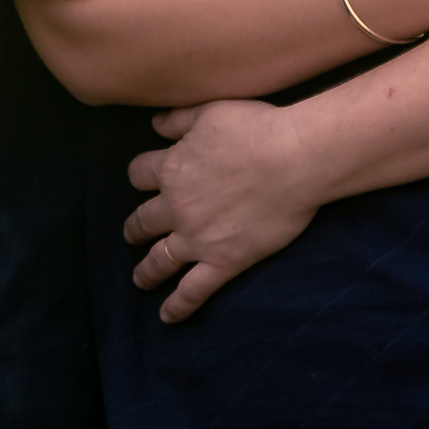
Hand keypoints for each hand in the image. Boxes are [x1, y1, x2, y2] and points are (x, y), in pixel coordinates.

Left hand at [126, 100, 322, 322]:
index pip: (139, 174)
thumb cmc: (256, 129)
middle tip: (134, 234)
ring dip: (146, 271)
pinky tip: (168, 316)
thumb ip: (179, 119)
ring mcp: (197, 239)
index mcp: (172, 169)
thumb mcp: (211, 111)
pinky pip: (192, 291)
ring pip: (159, 260)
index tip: (145, 179)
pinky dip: (178, 306)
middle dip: (136, 228)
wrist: (293, 160)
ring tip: (141, 279)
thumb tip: (155, 124)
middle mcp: (177, 207)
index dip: (141, 176)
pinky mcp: (223, 262)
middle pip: (142, 221)